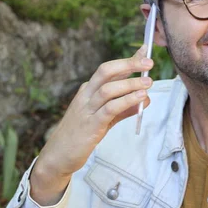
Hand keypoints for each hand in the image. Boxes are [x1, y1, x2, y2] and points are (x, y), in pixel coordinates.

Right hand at [30, 46, 153, 204]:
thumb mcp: (105, 118)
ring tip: (148, 82)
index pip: (109, 70)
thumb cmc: (81, 135)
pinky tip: (141, 97)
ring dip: (130, 83)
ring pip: (108, 88)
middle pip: (106, 71)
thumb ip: (124, 108)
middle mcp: (86, 95)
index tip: (144, 51)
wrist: (58, 156)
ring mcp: (86, 109)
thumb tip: (146, 98)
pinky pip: (110, 108)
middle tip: (149, 63)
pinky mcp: (90, 125)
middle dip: (128, 64)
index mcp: (88, 90)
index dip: (128, 60)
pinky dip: (126, 101)